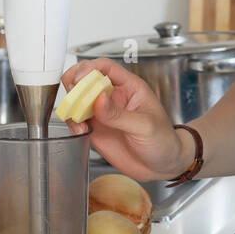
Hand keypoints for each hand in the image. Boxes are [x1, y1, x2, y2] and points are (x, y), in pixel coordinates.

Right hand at [59, 57, 185, 181]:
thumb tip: (99, 99)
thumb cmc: (163, 140)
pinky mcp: (96, 129)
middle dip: (74, 83)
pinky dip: (73, 123)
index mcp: (129, 87)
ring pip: (78, 99)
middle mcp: (113, 97)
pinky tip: (80, 131)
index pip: (106, 68)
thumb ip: (119, 114)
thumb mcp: (144, 126)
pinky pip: (77, 120)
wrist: (161, 166)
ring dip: (72, 105)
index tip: (80, 77)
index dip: (90, 68)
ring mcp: (102, 113)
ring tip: (78, 120)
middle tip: (73, 96)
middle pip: (86, 79)